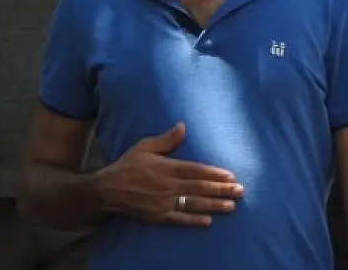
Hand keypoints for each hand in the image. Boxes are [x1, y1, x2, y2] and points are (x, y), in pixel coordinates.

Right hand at [95, 123, 242, 226]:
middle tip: (240, 190)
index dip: (214, 173)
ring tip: (231, 206)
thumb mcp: (145, 146)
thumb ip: (166, 139)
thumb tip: (183, 126)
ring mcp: (163, 202)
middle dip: (221, 189)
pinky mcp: (158, 215)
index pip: (195, 170)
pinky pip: (178, 219)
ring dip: (214, 205)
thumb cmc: (128, 165)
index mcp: (166, 168)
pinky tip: (208, 221)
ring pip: (193, 203)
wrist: (107, 189)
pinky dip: (193, 220)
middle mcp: (167, 185)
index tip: (230, 175)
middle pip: (199, 187)